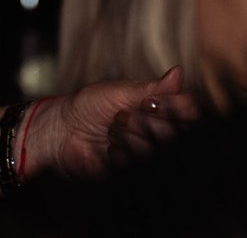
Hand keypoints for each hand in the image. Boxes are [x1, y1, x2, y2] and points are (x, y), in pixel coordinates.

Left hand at [24, 66, 198, 180]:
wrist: (60, 131)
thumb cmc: (88, 106)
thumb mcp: (120, 92)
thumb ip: (152, 88)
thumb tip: (178, 73)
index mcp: (157, 111)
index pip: (186, 112)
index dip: (175, 108)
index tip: (152, 102)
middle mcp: (155, 133)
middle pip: (172, 132)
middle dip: (144, 122)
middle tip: (121, 116)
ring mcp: (143, 154)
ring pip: (154, 149)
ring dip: (129, 137)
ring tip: (111, 130)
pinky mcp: (129, 172)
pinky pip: (135, 164)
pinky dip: (119, 155)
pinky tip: (106, 150)